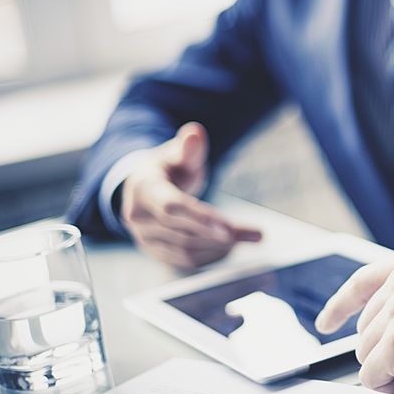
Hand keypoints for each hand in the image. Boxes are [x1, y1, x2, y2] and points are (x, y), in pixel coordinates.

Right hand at [119, 122, 261, 267]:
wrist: (142, 187)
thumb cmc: (166, 168)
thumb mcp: (175, 153)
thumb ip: (188, 147)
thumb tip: (195, 133)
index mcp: (144, 189)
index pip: (172, 208)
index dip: (201, 219)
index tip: (229, 229)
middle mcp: (139, 217)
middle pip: (184, 232)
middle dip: (222, 234)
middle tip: (255, 233)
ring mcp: (144, 238)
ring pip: (186, 250)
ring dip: (220, 247)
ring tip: (247, 237)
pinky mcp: (155, 251)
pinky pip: (185, 260)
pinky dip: (211, 256)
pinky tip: (232, 246)